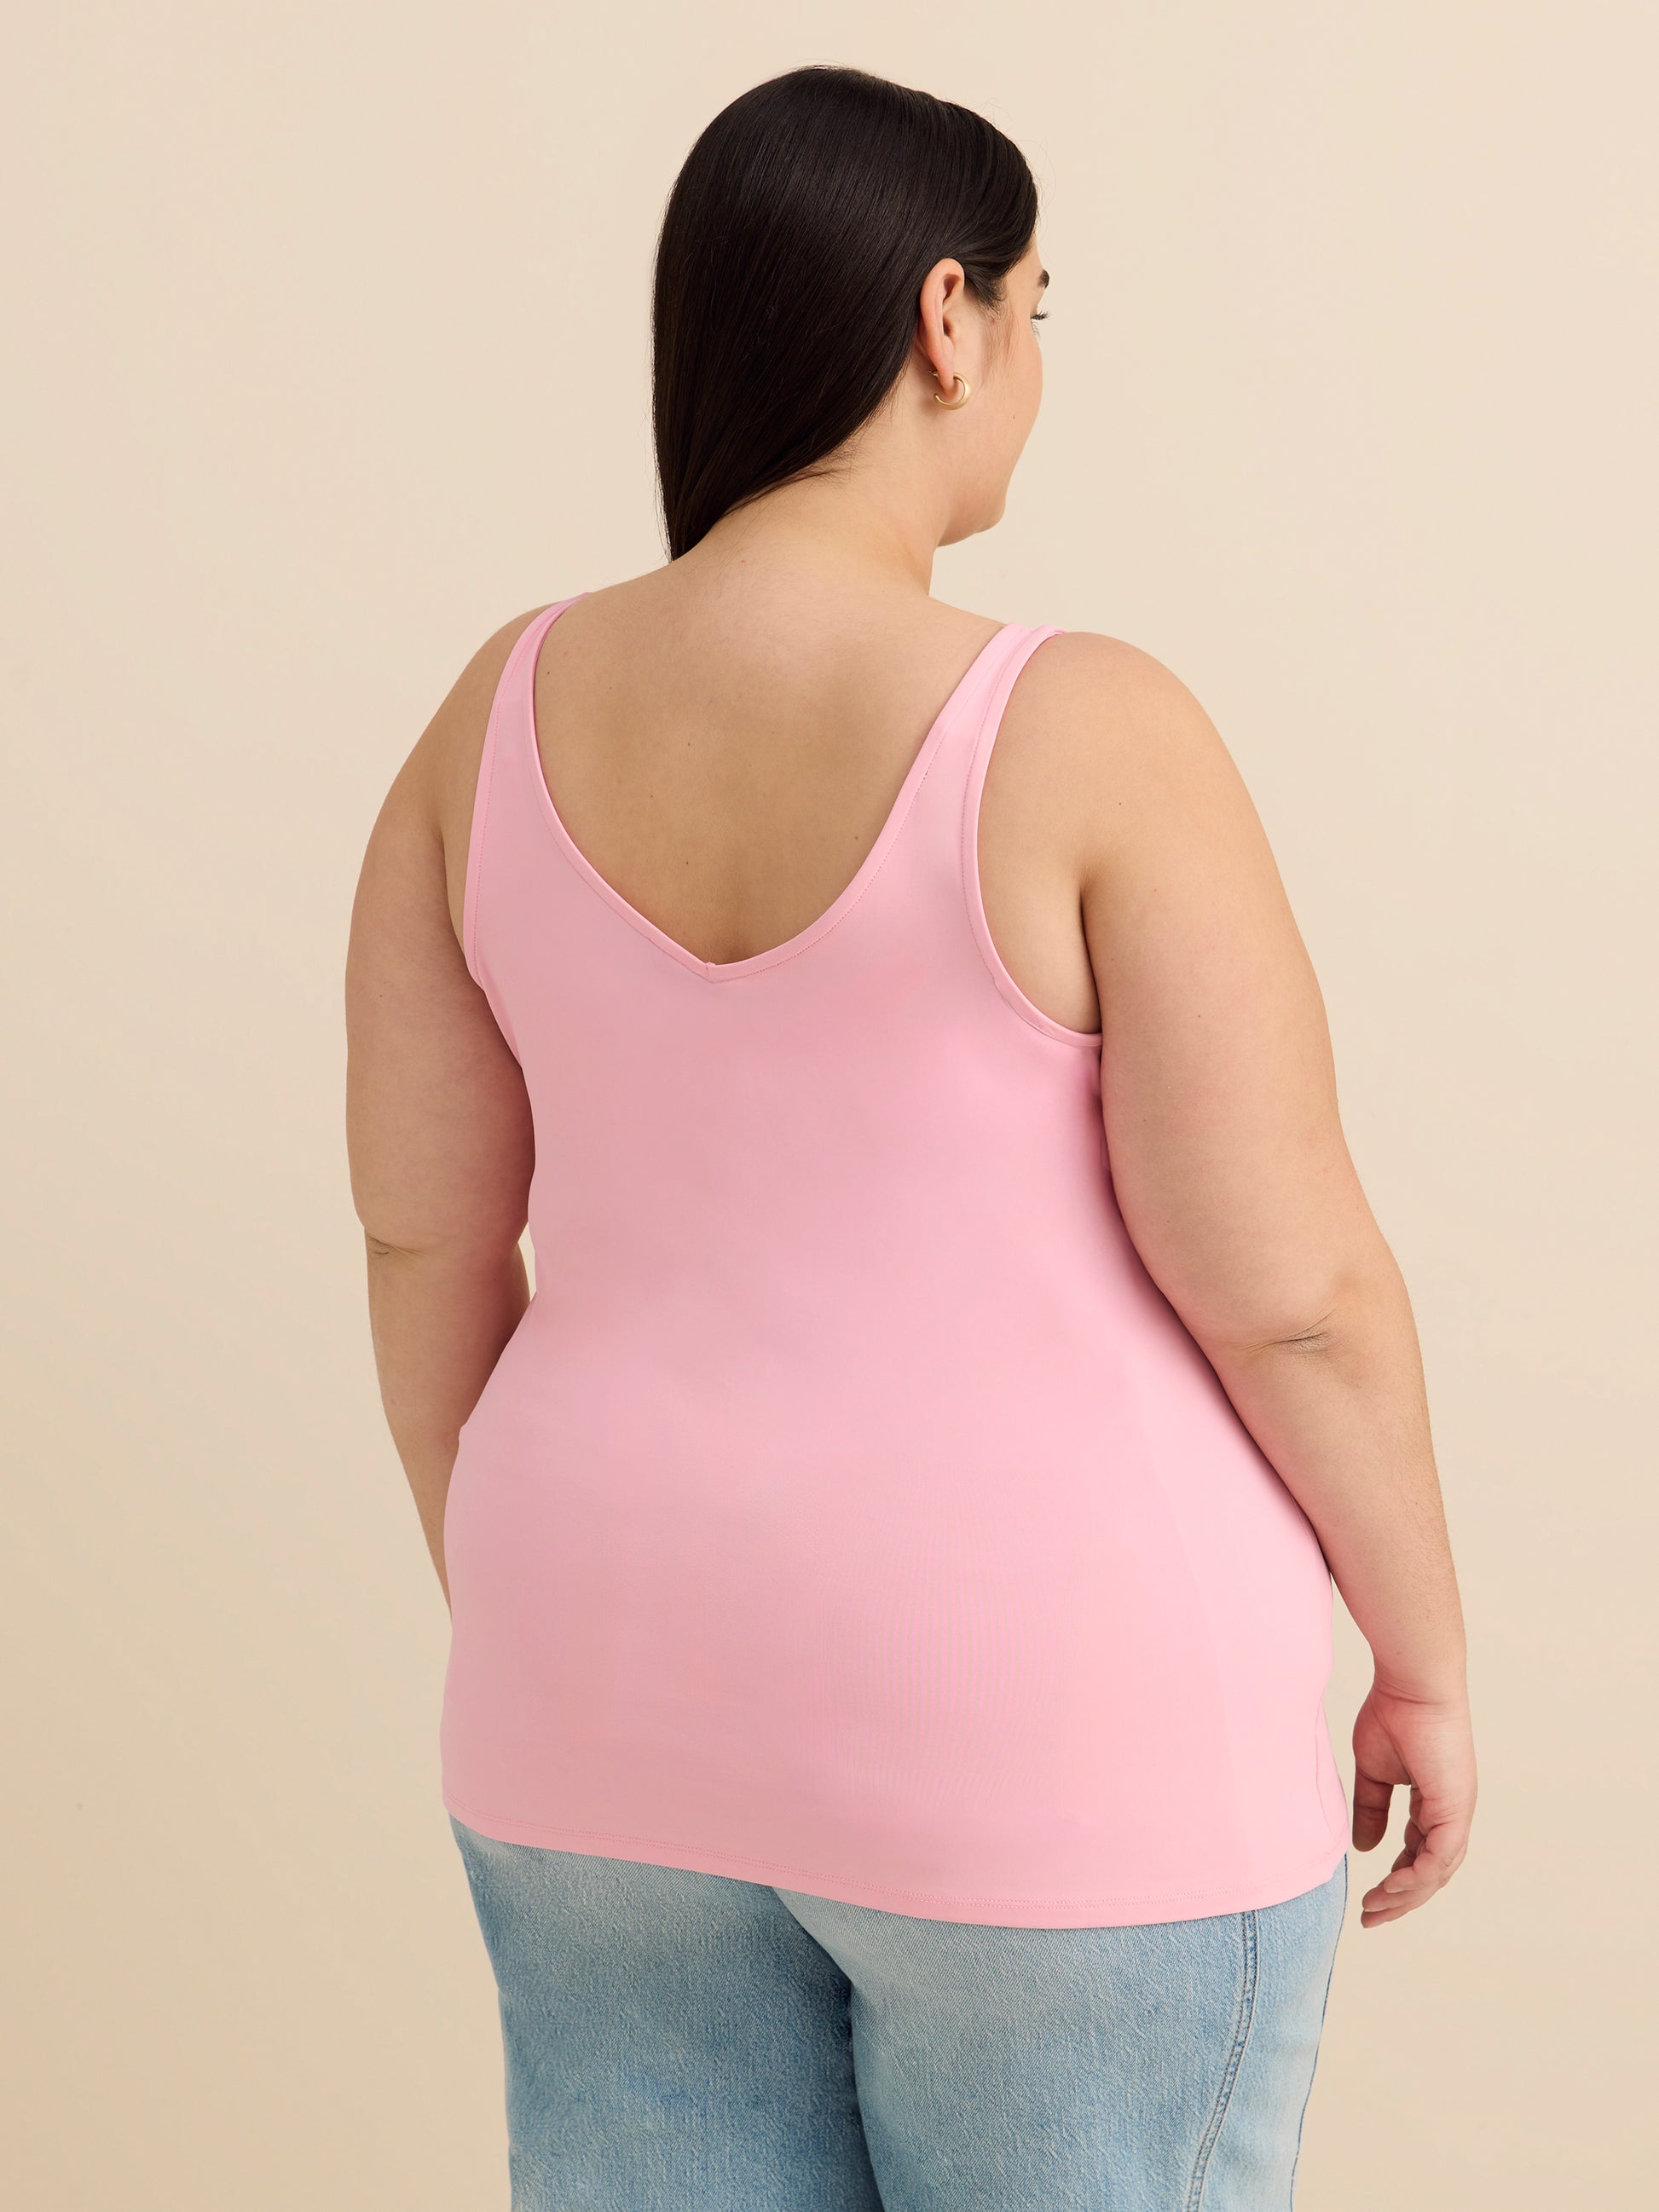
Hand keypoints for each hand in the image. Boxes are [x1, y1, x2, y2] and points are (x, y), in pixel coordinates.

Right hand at [1351, 1678, 1475, 1926]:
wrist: (1412, 1684)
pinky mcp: (1455, 1809)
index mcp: (1434, 1803)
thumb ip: (1371, 1809)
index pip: (1418, 1853)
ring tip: (1375, 1908)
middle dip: (1400, 1899)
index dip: (1395, 1878)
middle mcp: (1450, 1814)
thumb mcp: (1373, 1771)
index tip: (1370, 1897)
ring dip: (1405, 1895)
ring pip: (1436, 1872)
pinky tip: (1391, 1888)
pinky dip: (1416, 1877)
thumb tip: (1366, 1847)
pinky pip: (1438, 1857)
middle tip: (1369, 1918)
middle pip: (1430, 1872)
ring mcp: (1456, 1813)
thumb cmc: (1393, 1714)